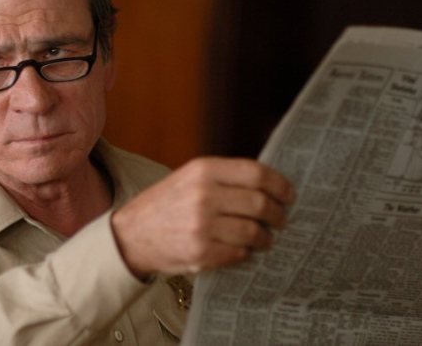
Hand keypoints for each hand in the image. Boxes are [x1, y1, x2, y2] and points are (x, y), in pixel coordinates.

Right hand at [111, 157, 294, 278]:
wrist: (132, 235)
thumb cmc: (165, 204)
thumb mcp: (189, 177)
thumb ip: (224, 178)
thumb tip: (269, 186)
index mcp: (203, 170)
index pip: (256, 173)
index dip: (279, 184)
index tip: (289, 194)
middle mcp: (203, 195)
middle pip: (260, 203)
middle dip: (278, 214)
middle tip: (281, 219)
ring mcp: (202, 225)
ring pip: (253, 231)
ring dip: (265, 237)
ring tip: (265, 238)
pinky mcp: (202, 252)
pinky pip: (240, 252)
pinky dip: (246, 252)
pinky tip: (244, 249)